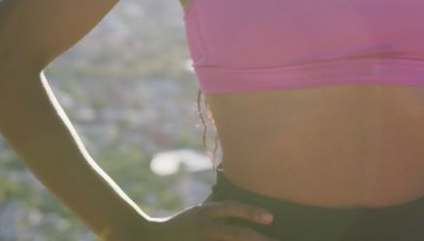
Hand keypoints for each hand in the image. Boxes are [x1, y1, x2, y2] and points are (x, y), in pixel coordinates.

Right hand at [143, 200, 278, 240]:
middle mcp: (204, 228)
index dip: (251, 212)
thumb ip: (216, 205)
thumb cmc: (184, 225)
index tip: (271, 217)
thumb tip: (237, 188)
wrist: (152, 239)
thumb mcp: (199, 212)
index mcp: (205, 212)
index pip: (231, 208)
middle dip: (258, 239)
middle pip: (235, 234)